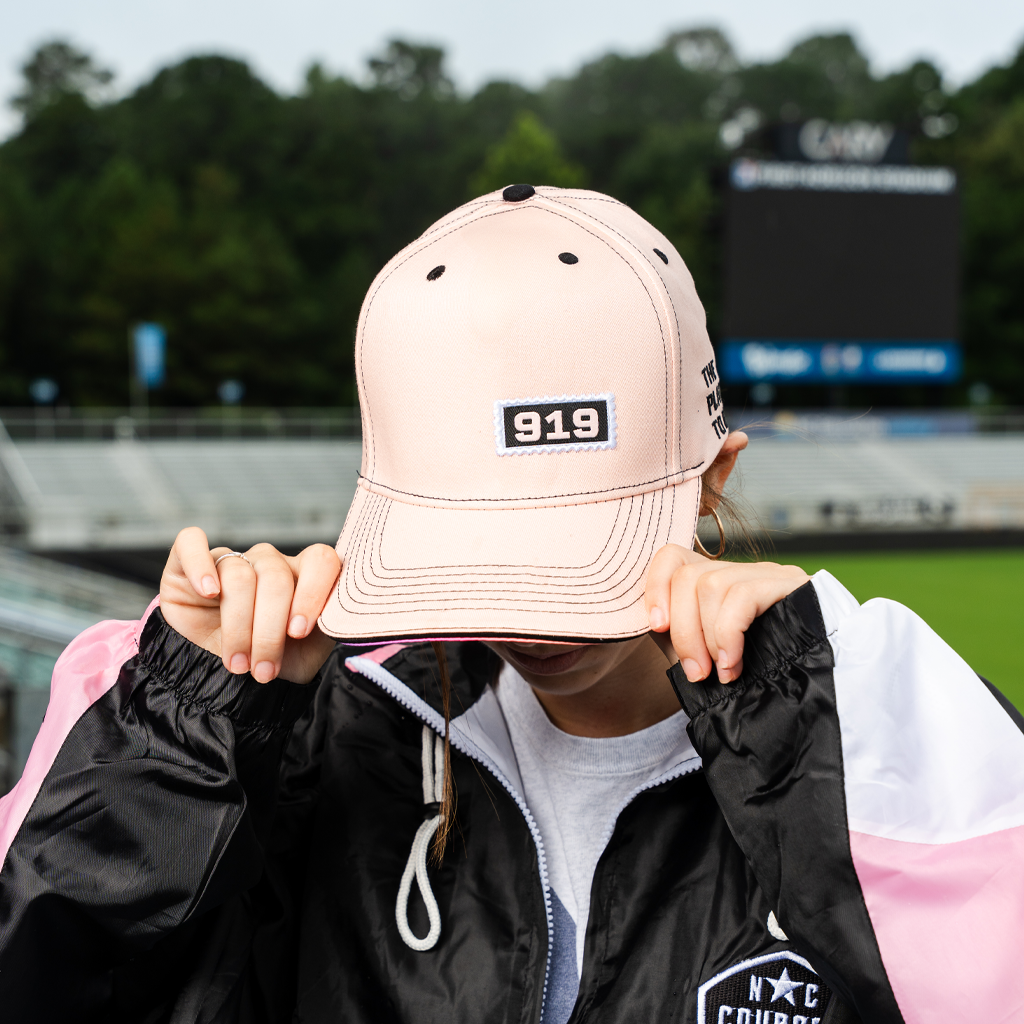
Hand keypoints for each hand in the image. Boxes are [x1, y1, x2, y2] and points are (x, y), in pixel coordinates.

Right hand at [160, 528, 340, 683]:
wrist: (220, 683)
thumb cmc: (273, 665)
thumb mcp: (310, 655)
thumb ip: (334, 629)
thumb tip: (354, 620)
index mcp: (307, 577)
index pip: (321, 560)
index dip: (312, 594)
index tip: (298, 633)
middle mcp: (271, 563)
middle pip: (277, 577)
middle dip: (269, 630)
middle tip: (263, 670)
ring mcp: (231, 560)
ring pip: (239, 574)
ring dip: (238, 627)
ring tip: (238, 664)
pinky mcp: (188, 563)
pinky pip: (192, 542)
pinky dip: (200, 565)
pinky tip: (209, 592)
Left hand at [645, 546, 808, 683]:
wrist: (829, 688)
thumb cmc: (762, 675)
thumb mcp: (709, 655)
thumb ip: (680, 638)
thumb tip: (651, 624)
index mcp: (718, 583)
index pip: (672, 556)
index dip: (654, 587)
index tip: (656, 627)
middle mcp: (742, 572)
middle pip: (687, 575)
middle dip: (682, 630)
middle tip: (695, 672)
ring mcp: (768, 574)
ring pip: (710, 584)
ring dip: (707, 638)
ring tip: (721, 672)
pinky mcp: (792, 583)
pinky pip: (742, 596)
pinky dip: (729, 634)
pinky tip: (734, 665)